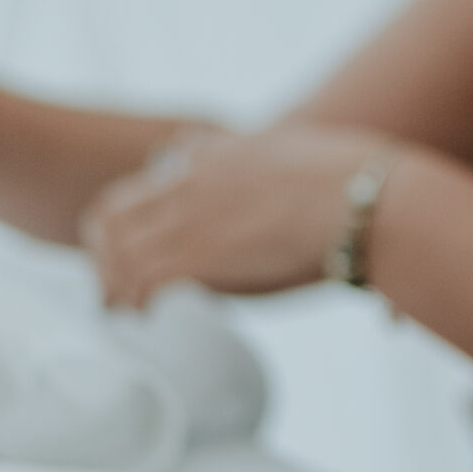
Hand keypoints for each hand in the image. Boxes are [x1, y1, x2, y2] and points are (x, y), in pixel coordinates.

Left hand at [82, 122, 387, 306]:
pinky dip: (137, 307)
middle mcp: (191, 182)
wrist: (366, 199)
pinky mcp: (198, 258)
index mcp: (217, 157)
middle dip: (106, 253)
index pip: (147, 181)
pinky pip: (139, 286)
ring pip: (116, 253)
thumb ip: (277, 156)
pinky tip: (149, 324)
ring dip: (116, 287)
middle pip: (111, 214)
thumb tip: (282, 171)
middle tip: (121, 290)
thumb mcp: (305, 147)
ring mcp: (190, 219)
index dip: (135, 219)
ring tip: (130, 316)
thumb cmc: (358, 178)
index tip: (146, 247)